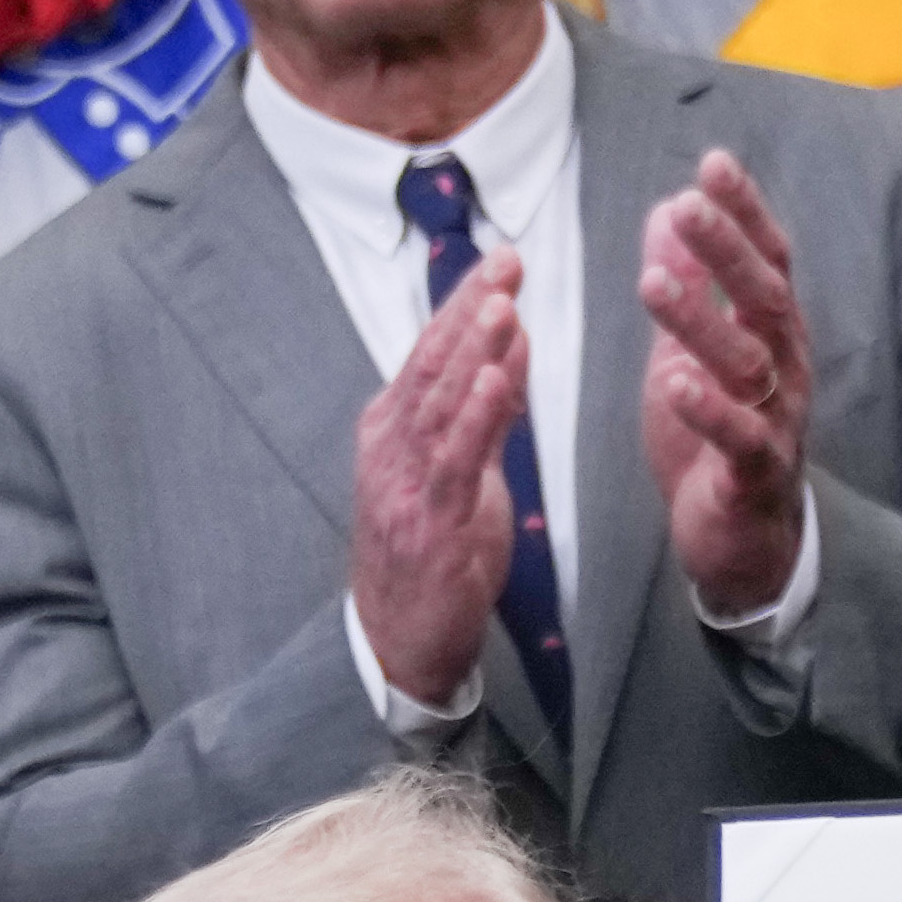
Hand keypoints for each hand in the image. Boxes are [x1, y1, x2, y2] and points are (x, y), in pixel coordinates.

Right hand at [351, 248, 536, 710]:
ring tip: (501, 305)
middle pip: (431, 365)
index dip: (465, 303)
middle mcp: (391, 446)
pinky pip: (453, 461)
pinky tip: (492, 381)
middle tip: (506, 262)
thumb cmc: (436, 553)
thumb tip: (510, 343)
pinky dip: (473, 417)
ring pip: (439, 404)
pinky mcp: (428, 522)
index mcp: (394, 428)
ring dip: (471, 351)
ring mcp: (403, 483)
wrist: (401, 641)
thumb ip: (487, 410)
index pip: (431, 350)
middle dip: (470, 309)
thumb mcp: (466, 471)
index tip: (502, 260)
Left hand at [640, 151, 813, 621]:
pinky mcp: (755, 474)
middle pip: (765, 298)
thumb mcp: (689, 350)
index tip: (713, 162)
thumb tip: (669, 208)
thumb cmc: (716, 436)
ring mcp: (776, 420)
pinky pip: (738, 438)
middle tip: (689, 204)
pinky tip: (674, 382)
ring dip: (700, 322)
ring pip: (747, 363)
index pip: (767, 258)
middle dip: (727, 250)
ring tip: (653, 285)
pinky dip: (708, 410)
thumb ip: (685, 285)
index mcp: (772, 332)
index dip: (744, 211)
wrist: (743, 540)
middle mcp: (785, 367)